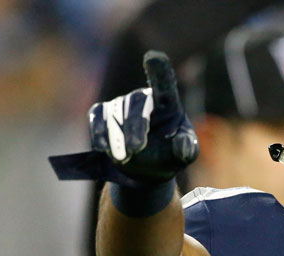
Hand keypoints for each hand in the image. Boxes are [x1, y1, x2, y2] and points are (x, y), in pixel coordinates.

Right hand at [49, 51, 197, 186]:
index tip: (153, 56)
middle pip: (136, 104)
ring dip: (117, 135)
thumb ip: (186, 149)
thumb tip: (182, 143)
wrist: (147, 170)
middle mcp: (143, 97)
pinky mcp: (103, 113)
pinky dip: (99, 131)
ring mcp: (122, 103)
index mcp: (167, 102)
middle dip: (135, 127)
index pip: (164, 81)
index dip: (158, 68)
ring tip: (123, 158)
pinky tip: (102, 148)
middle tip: (136, 150)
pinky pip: (97, 116)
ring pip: (115, 112)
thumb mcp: (184, 156)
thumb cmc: (169, 155)